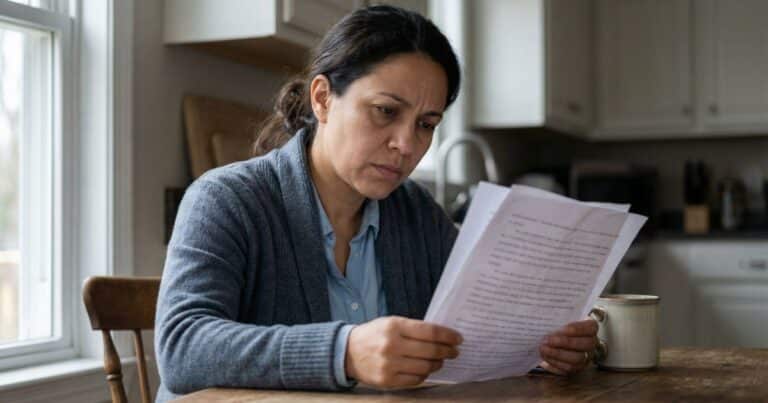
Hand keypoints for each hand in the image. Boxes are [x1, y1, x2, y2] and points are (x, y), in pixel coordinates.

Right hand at [345, 316, 462, 387]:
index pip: (429, 331)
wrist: (347, 352)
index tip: (458, 338)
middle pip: (430, 350)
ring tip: (440, 360)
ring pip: (425, 367)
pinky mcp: (387, 380)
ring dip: (437, 364)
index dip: (447, 336)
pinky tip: (426, 369)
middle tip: (454, 351)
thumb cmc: (374, 335)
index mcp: (394, 326)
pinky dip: (425, 375)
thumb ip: (414, 329)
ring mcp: (389, 365)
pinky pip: (416, 380)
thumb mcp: (391, 323)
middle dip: (447, 351)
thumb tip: (442, 337)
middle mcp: (392, 345)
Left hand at [539, 319, 597, 374]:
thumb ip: (558, 320)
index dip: (577, 328)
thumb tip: (546, 322)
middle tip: (548, 340)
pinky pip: (568, 369)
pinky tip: (544, 357)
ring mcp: (585, 358)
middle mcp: (591, 344)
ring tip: (543, 349)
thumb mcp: (561, 320)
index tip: (561, 327)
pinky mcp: (576, 369)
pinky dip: (554, 363)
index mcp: (590, 329)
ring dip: (558, 354)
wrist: (557, 341)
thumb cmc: (559, 327)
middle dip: (565, 342)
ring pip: (577, 359)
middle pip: (585, 345)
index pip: (591, 328)